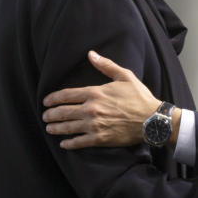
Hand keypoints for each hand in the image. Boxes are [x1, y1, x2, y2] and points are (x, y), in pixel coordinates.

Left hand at [42, 50, 162, 148]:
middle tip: (45, 116)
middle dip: (51, 114)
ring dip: (56, 128)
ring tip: (49, 128)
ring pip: (68, 127)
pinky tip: (64, 143)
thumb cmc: (140, 97)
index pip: (66, 95)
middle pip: (63, 112)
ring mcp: (94, 125)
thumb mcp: (125, 76)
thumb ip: (106, 65)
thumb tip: (91, 54)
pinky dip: (69, 143)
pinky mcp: (100, 139)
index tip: (46, 102)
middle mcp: (91, 109)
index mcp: (95, 93)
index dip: (53, 98)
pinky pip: (79, 142)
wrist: (152, 120)